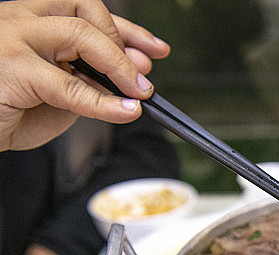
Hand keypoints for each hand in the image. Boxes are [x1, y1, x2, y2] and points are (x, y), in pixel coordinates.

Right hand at [0, 0, 169, 150]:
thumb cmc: (3, 110)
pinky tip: (123, 111)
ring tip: (137, 93)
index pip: (85, 11)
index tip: (155, 49)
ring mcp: (13, 38)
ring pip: (80, 35)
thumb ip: (86, 82)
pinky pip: (70, 85)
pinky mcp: (13, 67)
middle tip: (143, 78)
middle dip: (125, 43)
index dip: (127, 30)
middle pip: (86, 12)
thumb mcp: (55, 94)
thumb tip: (130, 81)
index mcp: (30, 19)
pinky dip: (104, 103)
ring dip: (118, 65)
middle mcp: (20, 19)